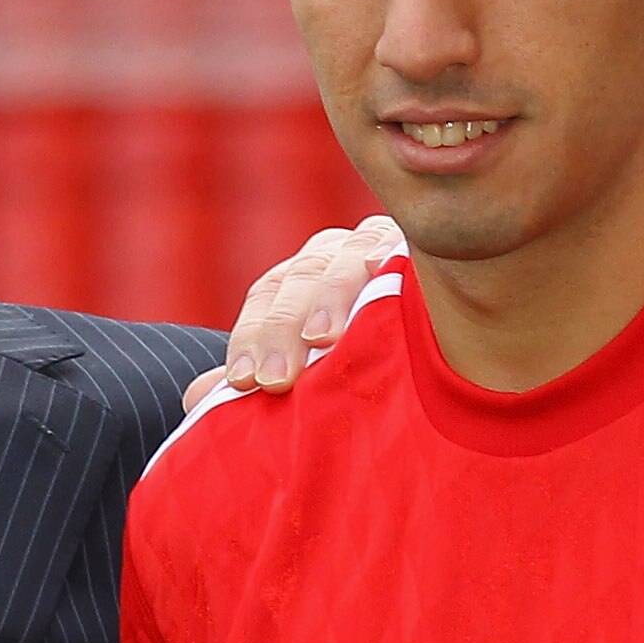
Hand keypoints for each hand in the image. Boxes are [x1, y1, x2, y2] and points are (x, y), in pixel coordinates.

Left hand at [180, 216, 406, 412]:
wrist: (447, 331)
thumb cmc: (362, 361)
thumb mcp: (308, 369)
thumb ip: (256, 378)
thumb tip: (196, 397)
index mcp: (301, 278)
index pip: (267, 297)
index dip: (252, 337)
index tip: (244, 381)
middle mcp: (337, 254)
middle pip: (300, 279)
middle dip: (283, 328)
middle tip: (276, 379)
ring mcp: (381, 245)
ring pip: (348, 261)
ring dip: (333, 297)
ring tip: (325, 338)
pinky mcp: (425, 250)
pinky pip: (406, 252)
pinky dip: (395, 264)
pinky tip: (392, 282)